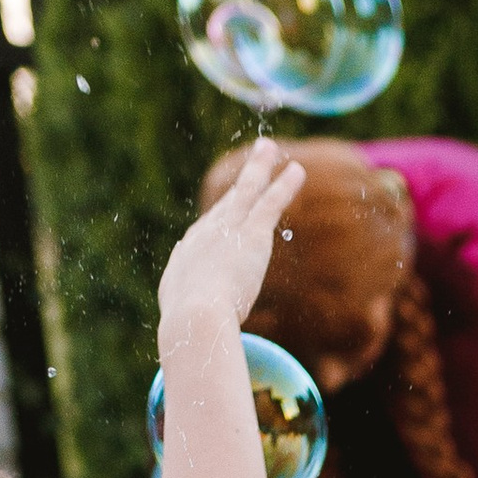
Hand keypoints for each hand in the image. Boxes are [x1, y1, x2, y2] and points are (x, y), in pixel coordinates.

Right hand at [156, 137, 303, 352]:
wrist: (194, 317)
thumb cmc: (187, 328)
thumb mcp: (180, 320)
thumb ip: (184, 314)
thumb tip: (182, 321)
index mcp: (188, 257)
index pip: (205, 235)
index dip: (216, 227)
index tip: (223, 219)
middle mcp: (207, 234)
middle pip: (225, 202)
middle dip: (239, 182)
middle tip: (248, 162)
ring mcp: (228, 230)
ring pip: (247, 190)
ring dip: (260, 168)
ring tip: (270, 148)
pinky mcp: (251, 233)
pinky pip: (270, 202)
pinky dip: (284, 185)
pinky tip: (297, 170)